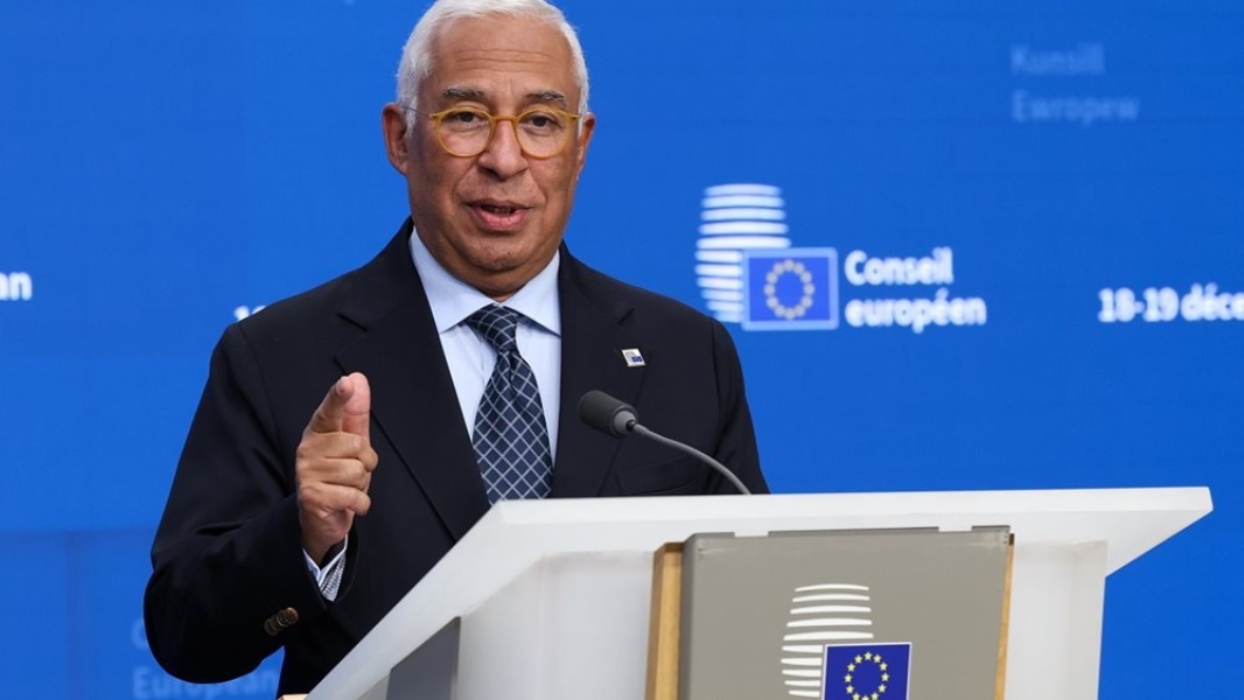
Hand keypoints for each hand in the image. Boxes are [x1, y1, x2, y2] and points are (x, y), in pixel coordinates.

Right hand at [296, 373, 377, 563]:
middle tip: (351, 472)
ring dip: (361, 485)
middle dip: (365, 462)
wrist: (322, 518)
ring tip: (345, 487)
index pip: (330, 411)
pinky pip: (355, 495)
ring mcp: (307, 473)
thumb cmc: (338, 475)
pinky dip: (360, 503)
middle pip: (358, 445)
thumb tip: (357, 378)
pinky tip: (347, 503)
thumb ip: (355, 413)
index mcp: (318, 431)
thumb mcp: (351, 444)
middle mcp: (308, 449)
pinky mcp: (312, 497)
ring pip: (358, 471)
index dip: (339, 397)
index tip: (346, 384)